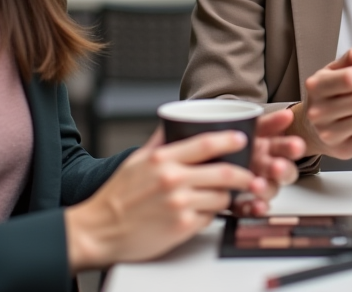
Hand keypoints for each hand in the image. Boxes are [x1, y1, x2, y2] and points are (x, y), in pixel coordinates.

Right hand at [65, 128, 261, 271]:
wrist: (98, 230)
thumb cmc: (117, 196)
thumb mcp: (136, 161)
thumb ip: (159, 141)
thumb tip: (174, 121)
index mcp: (162, 159)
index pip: (206, 143)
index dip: (230, 140)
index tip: (243, 139)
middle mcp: (172, 180)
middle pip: (225, 172)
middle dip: (245, 175)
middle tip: (253, 176)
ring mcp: (179, 204)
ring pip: (222, 197)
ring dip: (228, 197)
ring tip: (224, 196)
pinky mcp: (182, 227)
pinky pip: (210, 217)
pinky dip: (211, 215)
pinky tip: (203, 212)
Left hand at [233, 108, 305, 216]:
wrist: (206, 156)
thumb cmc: (231, 139)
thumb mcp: (250, 126)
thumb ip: (268, 122)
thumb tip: (288, 115)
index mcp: (271, 148)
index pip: (288, 149)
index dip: (293, 148)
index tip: (296, 146)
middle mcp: (267, 168)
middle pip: (283, 172)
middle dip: (282, 169)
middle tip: (277, 167)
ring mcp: (257, 185)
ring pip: (268, 190)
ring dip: (265, 189)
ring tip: (256, 185)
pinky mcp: (243, 201)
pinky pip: (251, 207)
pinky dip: (253, 208)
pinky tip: (254, 206)